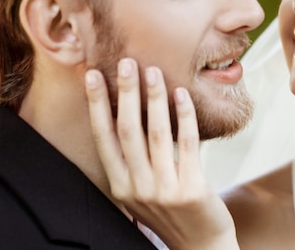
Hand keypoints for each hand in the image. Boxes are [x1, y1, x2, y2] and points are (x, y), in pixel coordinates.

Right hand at [85, 58, 237, 249]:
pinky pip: (187, 144)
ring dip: (153, 99)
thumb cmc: (172, 211)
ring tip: (153, 72)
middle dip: (125, 93)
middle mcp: (136, 188)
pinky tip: (182, 95)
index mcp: (120, 186)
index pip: (103, 138)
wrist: (201, 244)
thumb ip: (134, 160)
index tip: (93, 76)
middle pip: (126, 131)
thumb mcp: (143, 189)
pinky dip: (184, 116)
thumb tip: (129, 113)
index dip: (98, 105)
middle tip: (126, 63)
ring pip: (156, 134)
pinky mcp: (191, 188)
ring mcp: (163, 189)